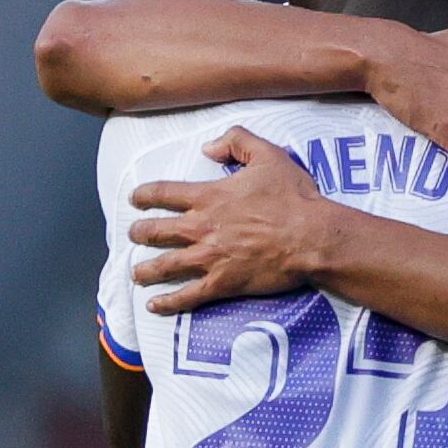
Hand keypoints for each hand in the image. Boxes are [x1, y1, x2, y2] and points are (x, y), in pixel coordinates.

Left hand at [128, 127, 337, 314]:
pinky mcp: (223, 282)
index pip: (163, 193)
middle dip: (140, 233)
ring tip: (136, 273)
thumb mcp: (269, 155)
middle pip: (156, 231)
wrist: (312, 237)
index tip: (135, 199)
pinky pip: (188, 295)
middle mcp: (201, 227)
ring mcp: (209, 258)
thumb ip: (236, 141)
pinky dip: (169, 302)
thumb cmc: (295, 198)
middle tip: (135, 235)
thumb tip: (208, 148)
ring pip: (165, 265)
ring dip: (145, 270)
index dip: (144, 195)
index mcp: (209, 197)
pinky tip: (155, 305)